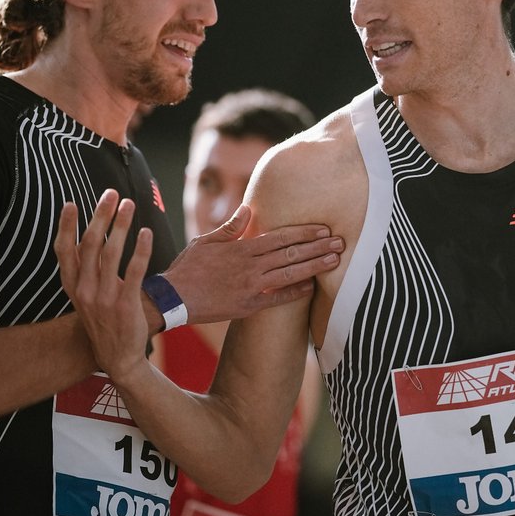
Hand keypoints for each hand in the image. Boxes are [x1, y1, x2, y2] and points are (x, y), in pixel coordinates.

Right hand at [55, 190, 152, 380]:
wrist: (119, 358)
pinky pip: (134, 271)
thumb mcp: (86, 296)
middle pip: (90, 245)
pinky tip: (147, 232)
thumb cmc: (105, 321)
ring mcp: (104, 298)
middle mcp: (84, 290)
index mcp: (73, 286)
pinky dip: (140, 249)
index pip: (64, 252)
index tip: (70, 204)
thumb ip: (86, 271)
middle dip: (100, 216)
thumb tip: (92, 238)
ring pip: (111, 253)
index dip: (65, 227)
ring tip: (129, 205)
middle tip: (110, 194)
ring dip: (121, 225)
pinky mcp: (125, 304)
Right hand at [162, 204, 341, 323]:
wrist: (173, 300)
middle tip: (341, 243)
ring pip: (290, 273)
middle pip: (291, 253)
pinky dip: (296, 293)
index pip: (280, 236)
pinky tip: (313, 287)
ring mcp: (251, 287)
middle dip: (318, 247)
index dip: (304, 232)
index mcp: (242, 248)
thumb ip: (230, 228)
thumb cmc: (188, 268)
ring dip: (314, 266)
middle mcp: (251, 266)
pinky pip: (278, 299)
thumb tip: (249, 209)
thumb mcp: (205, 242)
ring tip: (335, 261)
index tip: (323, 229)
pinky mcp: (249, 306)